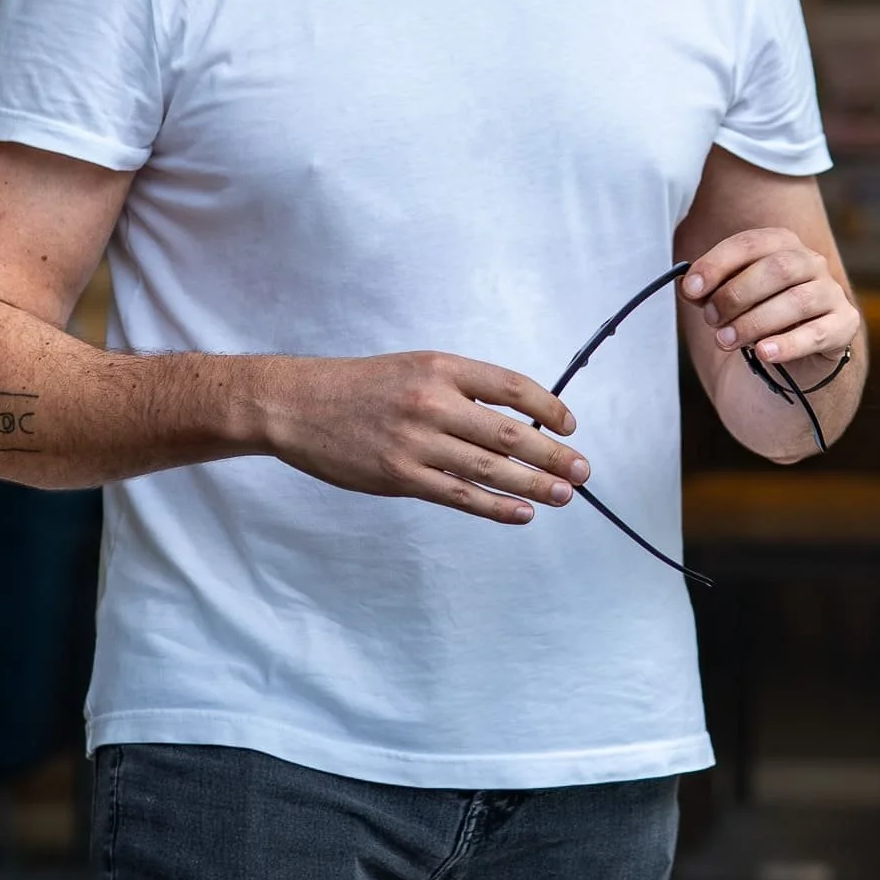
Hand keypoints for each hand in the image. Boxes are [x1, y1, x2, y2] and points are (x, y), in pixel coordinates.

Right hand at [262, 352, 588, 524]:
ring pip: (490, 467)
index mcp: (440, 367)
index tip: (569, 426)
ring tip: (564, 495)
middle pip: (510, 432)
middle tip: (583, 471)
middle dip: (553, 455)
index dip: (548, 408)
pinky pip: (459, 495)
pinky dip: (495, 506)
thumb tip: (514, 423)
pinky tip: (521, 513)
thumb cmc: (359, 387)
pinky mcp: (399, 476)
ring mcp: (416, 441)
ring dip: (534, 484)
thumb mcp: (413, 369)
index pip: (511, 386)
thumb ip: (459, 390)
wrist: (297, 404)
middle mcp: (432, 401)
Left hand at [678, 227, 860, 375]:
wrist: (793, 357)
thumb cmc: (755, 316)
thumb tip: (688, 285)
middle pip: (776, 269)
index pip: (749, 244)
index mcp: (781, 244)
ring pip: (797, 301)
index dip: (717, 264)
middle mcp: (811, 262)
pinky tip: (764, 353)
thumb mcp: (726, 301)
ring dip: (754, 322)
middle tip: (711, 319)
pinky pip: (818, 333)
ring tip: (726, 340)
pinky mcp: (844, 325)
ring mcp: (831, 292)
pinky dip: (788, 344)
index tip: (691, 289)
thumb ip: (707, 291)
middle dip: (736, 295)